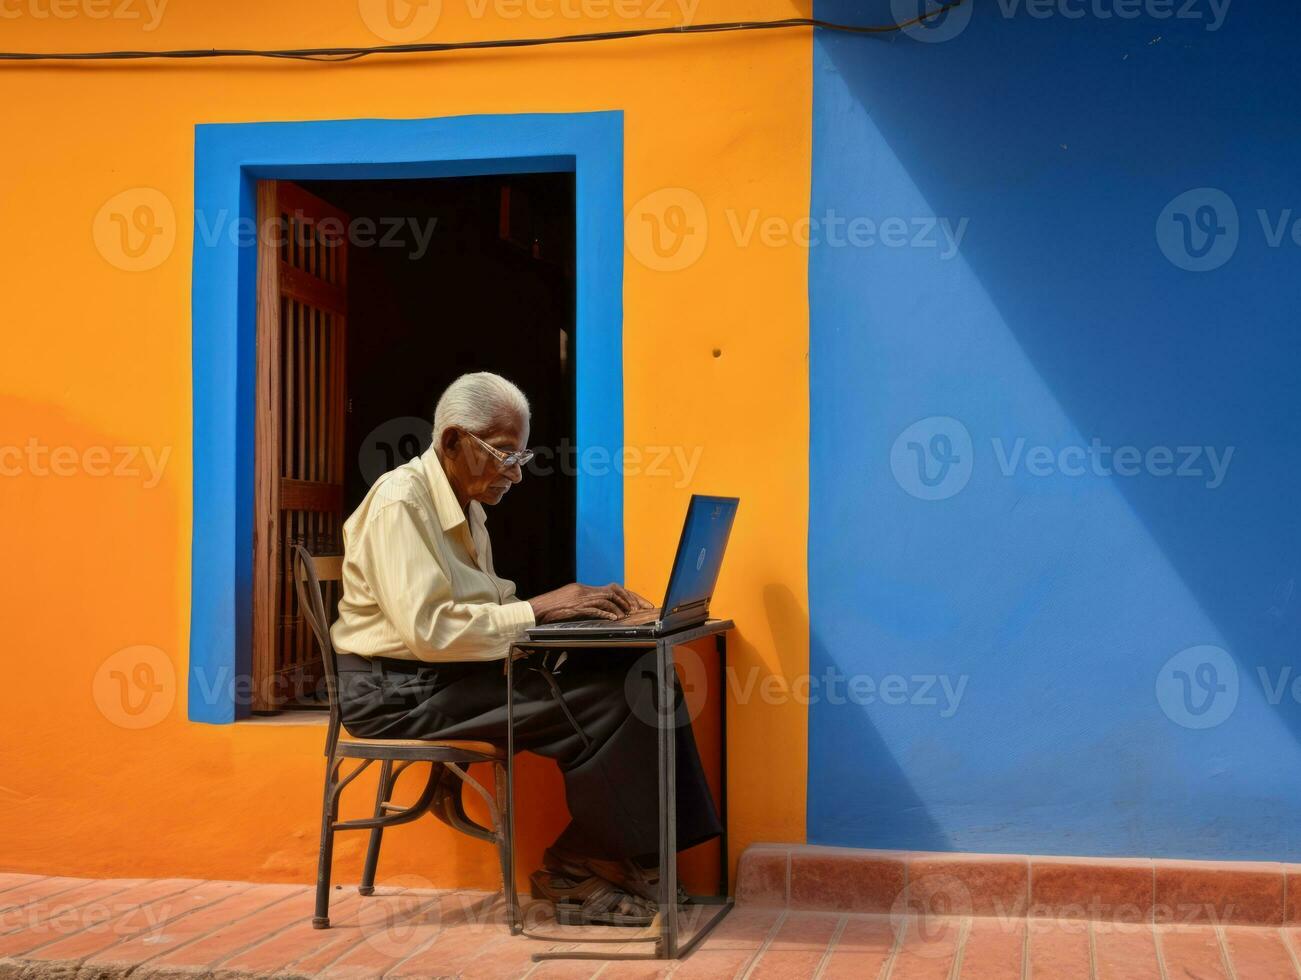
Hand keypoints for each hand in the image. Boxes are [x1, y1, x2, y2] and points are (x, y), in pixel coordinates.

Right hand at [527, 582, 653, 623]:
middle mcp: (585, 590)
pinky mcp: (575, 607)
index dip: (629, 596)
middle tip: (641, 609)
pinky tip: (614, 619)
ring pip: (606, 598)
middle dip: (630, 599)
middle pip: (614, 590)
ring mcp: (580, 598)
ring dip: (620, 607)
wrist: (537, 610)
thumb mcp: (572, 603)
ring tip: (627, 615)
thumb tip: (603, 611)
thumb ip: (587, 604)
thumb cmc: (553, 609)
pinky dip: (606, 613)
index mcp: (585, 589)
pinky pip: (594, 609)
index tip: (641, 604)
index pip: (612, 588)